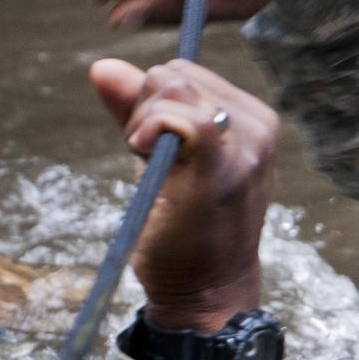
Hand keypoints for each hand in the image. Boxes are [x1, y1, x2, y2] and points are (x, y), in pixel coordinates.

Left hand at [90, 57, 278, 332]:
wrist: (206, 293)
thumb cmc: (184, 233)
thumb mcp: (161, 158)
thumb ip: (137, 111)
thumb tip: (100, 66)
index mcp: (252, 119)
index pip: (185, 71)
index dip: (152, 103)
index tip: (154, 149)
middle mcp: (258, 125)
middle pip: (174, 73)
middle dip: (145, 110)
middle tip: (153, 163)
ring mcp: (247, 144)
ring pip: (172, 85)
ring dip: (144, 124)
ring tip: (158, 172)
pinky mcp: (223, 164)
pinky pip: (178, 113)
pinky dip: (149, 128)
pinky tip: (144, 156)